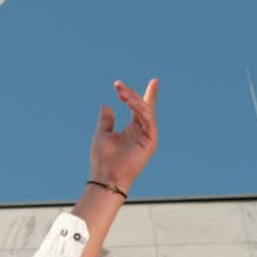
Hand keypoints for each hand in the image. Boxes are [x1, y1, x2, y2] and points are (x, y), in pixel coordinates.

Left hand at [89, 79, 158, 193]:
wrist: (106, 175)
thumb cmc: (103, 158)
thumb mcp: (102, 134)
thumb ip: (107, 120)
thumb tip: (107, 105)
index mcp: (133, 129)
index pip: (141, 108)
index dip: (147, 95)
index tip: (154, 81)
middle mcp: (142, 131)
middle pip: (143, 106)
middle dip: (132, 94)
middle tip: (118, 86)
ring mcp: (148, 136)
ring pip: (146, 111)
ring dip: (134, 100)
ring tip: (121, 93)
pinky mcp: (151, 142)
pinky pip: (148, 120)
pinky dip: (140, 109)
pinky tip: (129, 102)